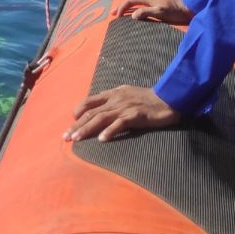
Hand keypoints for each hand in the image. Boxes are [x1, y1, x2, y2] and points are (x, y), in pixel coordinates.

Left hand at [64, 86, 180, 141]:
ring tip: (76, 139)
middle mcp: (116, 99)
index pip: (90, 101)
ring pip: (101, 118)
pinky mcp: (136, 115)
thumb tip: (99, 108)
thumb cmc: (147, 98)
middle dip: (77, 125)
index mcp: (113, 94)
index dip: (78, 111)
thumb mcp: (126, 94)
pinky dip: (110, 131)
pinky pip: (120, 123)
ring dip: (86, 130)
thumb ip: (113, 99)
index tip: (72, 122)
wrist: (169, 98)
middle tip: (65, 137)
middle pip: (91, 112)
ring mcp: (125, 107)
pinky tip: (101, 139)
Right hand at [117, 0, 192, 23]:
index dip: (122, 7)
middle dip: (121, 6)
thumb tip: (132, 15)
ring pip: (136, 1)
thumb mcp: (160, 12)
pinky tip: (134, 12)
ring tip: (120, 13)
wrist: (187, 8)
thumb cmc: (175, 12)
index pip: (130, 0)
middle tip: (112, 14)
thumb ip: (146, 12)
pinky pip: (141, 4)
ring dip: (126, 7)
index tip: (116, 17)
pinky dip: (134, 7)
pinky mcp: (157, 3)